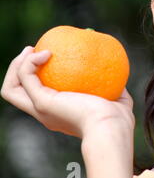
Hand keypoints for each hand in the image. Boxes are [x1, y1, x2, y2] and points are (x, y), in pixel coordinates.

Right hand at [1, 46, 134, 137]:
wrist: (111, 128)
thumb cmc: (118, 119)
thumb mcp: (117, 100)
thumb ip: (114, 88)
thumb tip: (116, 74)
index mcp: (59, 114)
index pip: (37, 96)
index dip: (35, 78)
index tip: (48, 57)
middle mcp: (45, 114)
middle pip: (15, 93)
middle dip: (17, 70)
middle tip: (32, 50)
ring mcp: (41, 109)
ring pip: (11, 89)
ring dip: (16, 66)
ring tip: (31, 49)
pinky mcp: (43, 102)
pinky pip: (26, 77)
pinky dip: (30, 62)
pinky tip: (47, 52)